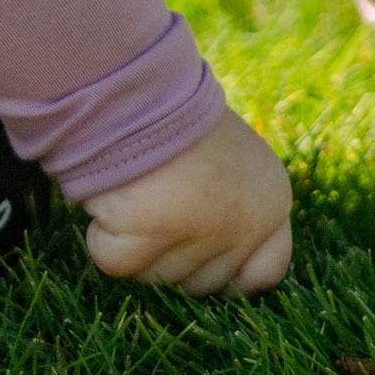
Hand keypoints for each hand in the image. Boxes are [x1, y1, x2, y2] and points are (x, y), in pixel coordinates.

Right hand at [83, 106, 292, 296]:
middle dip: (176, 258)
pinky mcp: (144, 246)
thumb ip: (234, 205)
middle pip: (204, 284)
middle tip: (159, 206)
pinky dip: (104, 236)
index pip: (268, 273)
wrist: (140, 90)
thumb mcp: (232, 157)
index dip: (235, 276)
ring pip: (157, 278)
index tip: (206, 261)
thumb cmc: (180, 115)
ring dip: (139, 243)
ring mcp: (195, 242)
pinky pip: (116, 262)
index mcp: (270, 204)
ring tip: (139, 190)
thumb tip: (220, 256)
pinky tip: (114, 197)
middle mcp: (242, 230)